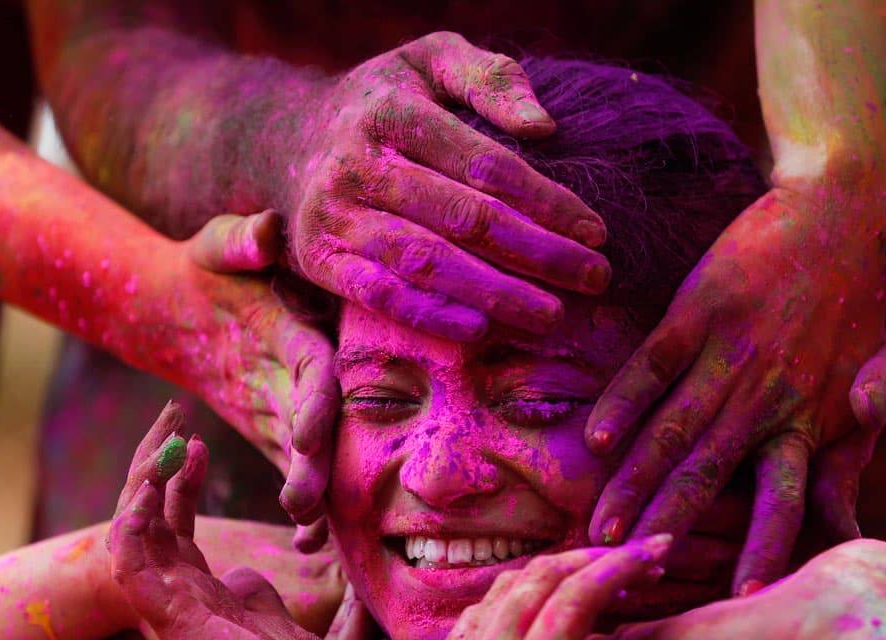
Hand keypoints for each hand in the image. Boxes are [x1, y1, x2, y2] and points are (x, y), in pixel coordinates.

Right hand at [105, 404, 360, 639]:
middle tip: (171, 420)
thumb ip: (296, 606)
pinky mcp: (164, 609)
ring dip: (142, 477)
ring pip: (134, 526)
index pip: (179, 530)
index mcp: (207, 600)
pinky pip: (129, 553)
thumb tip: (314, 586)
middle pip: (152, 518)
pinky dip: (131, 514)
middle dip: (155, 467)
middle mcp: (181, 597)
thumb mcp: (306, 632)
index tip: (196, 443)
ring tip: (162, 436)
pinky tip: (149, 480)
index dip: (180, 485)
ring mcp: (169, 603)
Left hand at [180, 210, 337, 545]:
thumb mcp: (214, 245)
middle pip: (325, 423)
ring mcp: (296, 409)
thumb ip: (240, 239)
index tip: (304, 435)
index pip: (319, 369)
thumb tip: (266, 231)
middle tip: (303, 502)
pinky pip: (296, 472)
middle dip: (319, 463)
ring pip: (315, 456)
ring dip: (315, 494)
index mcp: (302, 332)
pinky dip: (307, 507)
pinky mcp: (279, 434)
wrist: (182, 303)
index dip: (317, 401)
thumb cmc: (202, 266)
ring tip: (307, 531)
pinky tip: (307, 544)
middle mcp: (309, 376)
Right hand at [287, 31, 610, 340]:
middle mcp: (359, 165)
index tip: (597, 231)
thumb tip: (544, 127)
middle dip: (536, 253)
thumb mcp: (430, 61)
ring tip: (550, 316)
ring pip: (425, 262)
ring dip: (493, 293)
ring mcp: (336, 216)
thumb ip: (491, 78)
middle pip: (463, 218)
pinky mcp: (320, 259)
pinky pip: (379, 294)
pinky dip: (429, 315)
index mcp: (393, 113)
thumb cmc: (383, 103)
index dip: (546, 200)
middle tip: (595, 279)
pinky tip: (479, 331)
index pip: (485, 164)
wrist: (287, 143)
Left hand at [426, 539, 677, 639]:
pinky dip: (508, 598)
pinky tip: (540, 605)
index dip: (615, 568)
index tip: (653, 553)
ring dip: (545, 573)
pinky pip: (471, 618)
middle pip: (532, 582)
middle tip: (629, 557)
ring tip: (592, 574)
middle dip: (584, 558)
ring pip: (497, 592)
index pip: (571, 602)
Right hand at [585, 188, 885, 593]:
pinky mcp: (698, 311)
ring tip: (601, 527)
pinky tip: (598, 439)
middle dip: (667, 525)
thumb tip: (850, 513)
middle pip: (709, 473)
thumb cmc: (857, 301)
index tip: (739, 595)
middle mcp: (766, 394)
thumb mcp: (883, 371)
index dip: (761, 545)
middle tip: (630, 569)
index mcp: (809, 416)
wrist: (841, 211)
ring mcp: (729, 352)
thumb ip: (860, 445)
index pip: (785, 496)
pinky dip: (624, 402)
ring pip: (673, 429)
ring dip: (634, 481)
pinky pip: (653, 366)